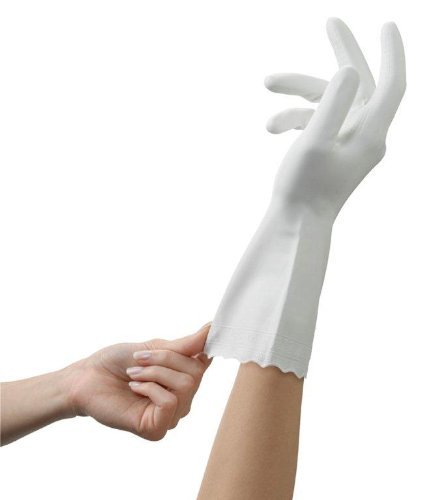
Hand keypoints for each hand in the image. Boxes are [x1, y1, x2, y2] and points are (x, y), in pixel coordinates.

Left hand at [66, 323, 211, 440]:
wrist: (87, 377)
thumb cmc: (117, 362)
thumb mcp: (154, 347)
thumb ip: (186, 345)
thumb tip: (212, 328)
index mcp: (182, 377)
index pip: (206, 360)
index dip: (208, 345)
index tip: (213, 327)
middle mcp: (181, 399)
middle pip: (196, 373)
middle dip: (166, 359)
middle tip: (140, 359)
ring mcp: (170, 416)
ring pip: (185, 386)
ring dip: (154, 372)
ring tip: (133, 374)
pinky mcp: (156, 429)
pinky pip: (169, 402)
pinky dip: (150, 388)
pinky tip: (134, 388)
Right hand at [264, 18, 405, 219]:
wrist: (297, 222)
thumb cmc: (304, 188)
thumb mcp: (314, 144)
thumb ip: (333, 105)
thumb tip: (350, 69)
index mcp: (370, 134)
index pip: (392, 85)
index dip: (391, 53)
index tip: (386, 25)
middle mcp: (365, 136)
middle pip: (360, 84)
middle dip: (343, 52)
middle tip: (331, 21)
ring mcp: (347, 143)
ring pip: (328, 101)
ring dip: (298, 92)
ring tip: (267, 83)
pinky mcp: (331, 150)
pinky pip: (317, 120)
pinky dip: (294, 116)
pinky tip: (272, 126)